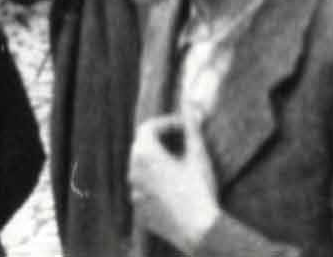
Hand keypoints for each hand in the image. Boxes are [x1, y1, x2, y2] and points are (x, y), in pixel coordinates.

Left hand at [129, 107, 219, 253]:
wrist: (197, 229)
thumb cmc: (198, 189)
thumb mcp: (197, 154)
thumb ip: (192, 126)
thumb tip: (191, 102)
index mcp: (145, 154)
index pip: (148, 127)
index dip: (166, 123)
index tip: (185, 127)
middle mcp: (134, 172)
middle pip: (142, 147)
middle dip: (160, 141)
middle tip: (182, 144)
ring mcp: (135, 193)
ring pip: (141, 170)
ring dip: (157, 163)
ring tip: (179, 167)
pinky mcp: (139, 211)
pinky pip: (143, 191)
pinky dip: (155, 185)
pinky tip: (175, 190)